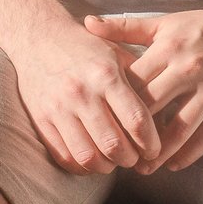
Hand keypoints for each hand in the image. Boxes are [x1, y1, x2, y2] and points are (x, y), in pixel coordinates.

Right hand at [10, 21, 160, 174]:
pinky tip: (92, 159)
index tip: (154, 149)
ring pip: (89, 156)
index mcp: (106, 75)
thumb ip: (139, 82)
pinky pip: (64, 156)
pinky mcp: (41, 119)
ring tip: (114, 161)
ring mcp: (58, 108)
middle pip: (114, 145)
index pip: (136, 121)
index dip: (150, 143)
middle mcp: (81, 93)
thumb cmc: (85, 47)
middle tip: (135, 157)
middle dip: (131, 159)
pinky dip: (82, 166)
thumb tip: (165, 115)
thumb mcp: (116, 54)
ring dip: (107, 166)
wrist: (37, 37)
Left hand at [83, 6, 202, 171]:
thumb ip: (123, 27)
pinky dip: (191, 153)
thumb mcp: (163, 23)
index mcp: (166, 49)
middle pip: (152, 108)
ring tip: (142, 169)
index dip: (114, 105)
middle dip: (132, 133)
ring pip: (180, 128)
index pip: (133, 83)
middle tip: (116, 154)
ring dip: (160, 152)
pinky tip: (174, 165)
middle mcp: (187, 70)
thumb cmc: (202, 26)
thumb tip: (87, 23)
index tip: (100, 124)